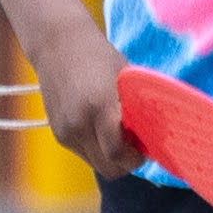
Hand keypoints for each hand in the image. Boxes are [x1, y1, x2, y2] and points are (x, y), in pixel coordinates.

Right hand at [25, 16, 132, 172]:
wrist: (57, 44)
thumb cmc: (98, 56)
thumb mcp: (124, 79)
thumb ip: (135, 108)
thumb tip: (155, 134)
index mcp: (99, 107)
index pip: (118, 153)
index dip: (135, 158)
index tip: (146, 150)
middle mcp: (79, 123)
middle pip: (107, 168)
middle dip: (125, 163)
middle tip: (136, 146)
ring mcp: (65, 131)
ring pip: (96, 164)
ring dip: (111, 158)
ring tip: (120, 136)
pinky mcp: (58, 133)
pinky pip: (84, 154)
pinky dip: (97, 149)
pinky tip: (102, 130)